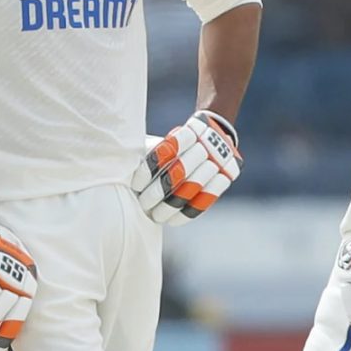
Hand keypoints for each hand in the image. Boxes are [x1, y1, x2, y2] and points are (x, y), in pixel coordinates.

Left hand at [129, 109, 241, 225]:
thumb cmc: (174, 142)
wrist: (215, 132)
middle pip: (181, 171)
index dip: (150, 168)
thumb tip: (122, 171)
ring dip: (171, 205)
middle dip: (159, 191)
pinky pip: (208, 198)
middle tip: (143, 203)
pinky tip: (171, 220)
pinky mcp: (228, 175)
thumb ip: (145, 151)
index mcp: (192, 130)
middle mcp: (209, 143)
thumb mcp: (161, 139)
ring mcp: (221, 160)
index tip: (135, 184)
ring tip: (154, 215)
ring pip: (194, 186)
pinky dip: (188, 212)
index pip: (168, 149)